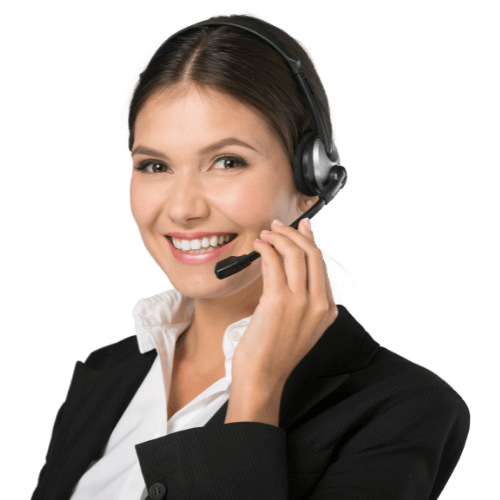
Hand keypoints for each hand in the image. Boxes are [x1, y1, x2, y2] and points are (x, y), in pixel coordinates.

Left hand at [231, 218, 337, 393]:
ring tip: (265, 235)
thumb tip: (285, 266)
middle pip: (312, 254)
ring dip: (278, 237)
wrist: (262, 376)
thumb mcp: (297, 325)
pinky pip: (274, 262)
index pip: (321, 265)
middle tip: (277, 226)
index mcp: (327, 311)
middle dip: (294, 233)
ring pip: (295, 254)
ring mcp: (301, 302)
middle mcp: (319, 304)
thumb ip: (299, 298)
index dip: (310, 240)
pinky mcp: (279, 300)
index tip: (300, 227)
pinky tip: (258, 246)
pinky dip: (266, 248)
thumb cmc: (273, 353)